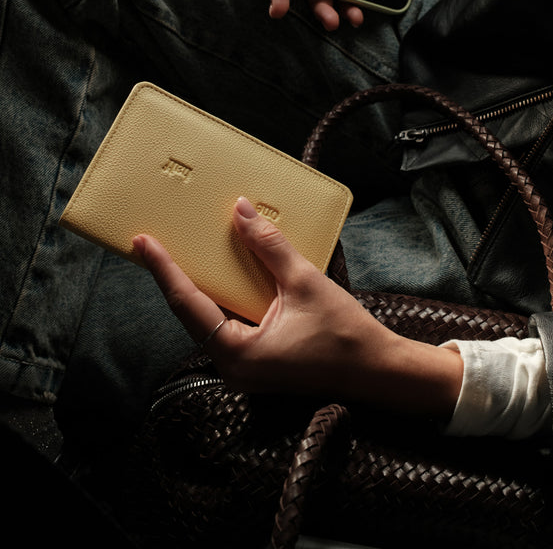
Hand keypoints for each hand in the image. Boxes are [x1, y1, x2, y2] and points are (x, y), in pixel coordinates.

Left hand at [134, 196, 461, 416]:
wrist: (378, 372)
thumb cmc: (345, 334)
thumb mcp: (305, 283)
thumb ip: (270, 247)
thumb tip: (241, 211)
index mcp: (237, 354)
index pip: (188, 305)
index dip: (164, 270)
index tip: (143, 243)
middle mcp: (233, 367)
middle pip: (191, 314)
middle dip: (173, 277)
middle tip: (152, 244)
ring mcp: (244, 368)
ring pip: (208, 320)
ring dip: (196, 287)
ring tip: (177, 254)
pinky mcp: (257, 362)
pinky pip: (227, 326)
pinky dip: (221, 299)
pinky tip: (219, 276)